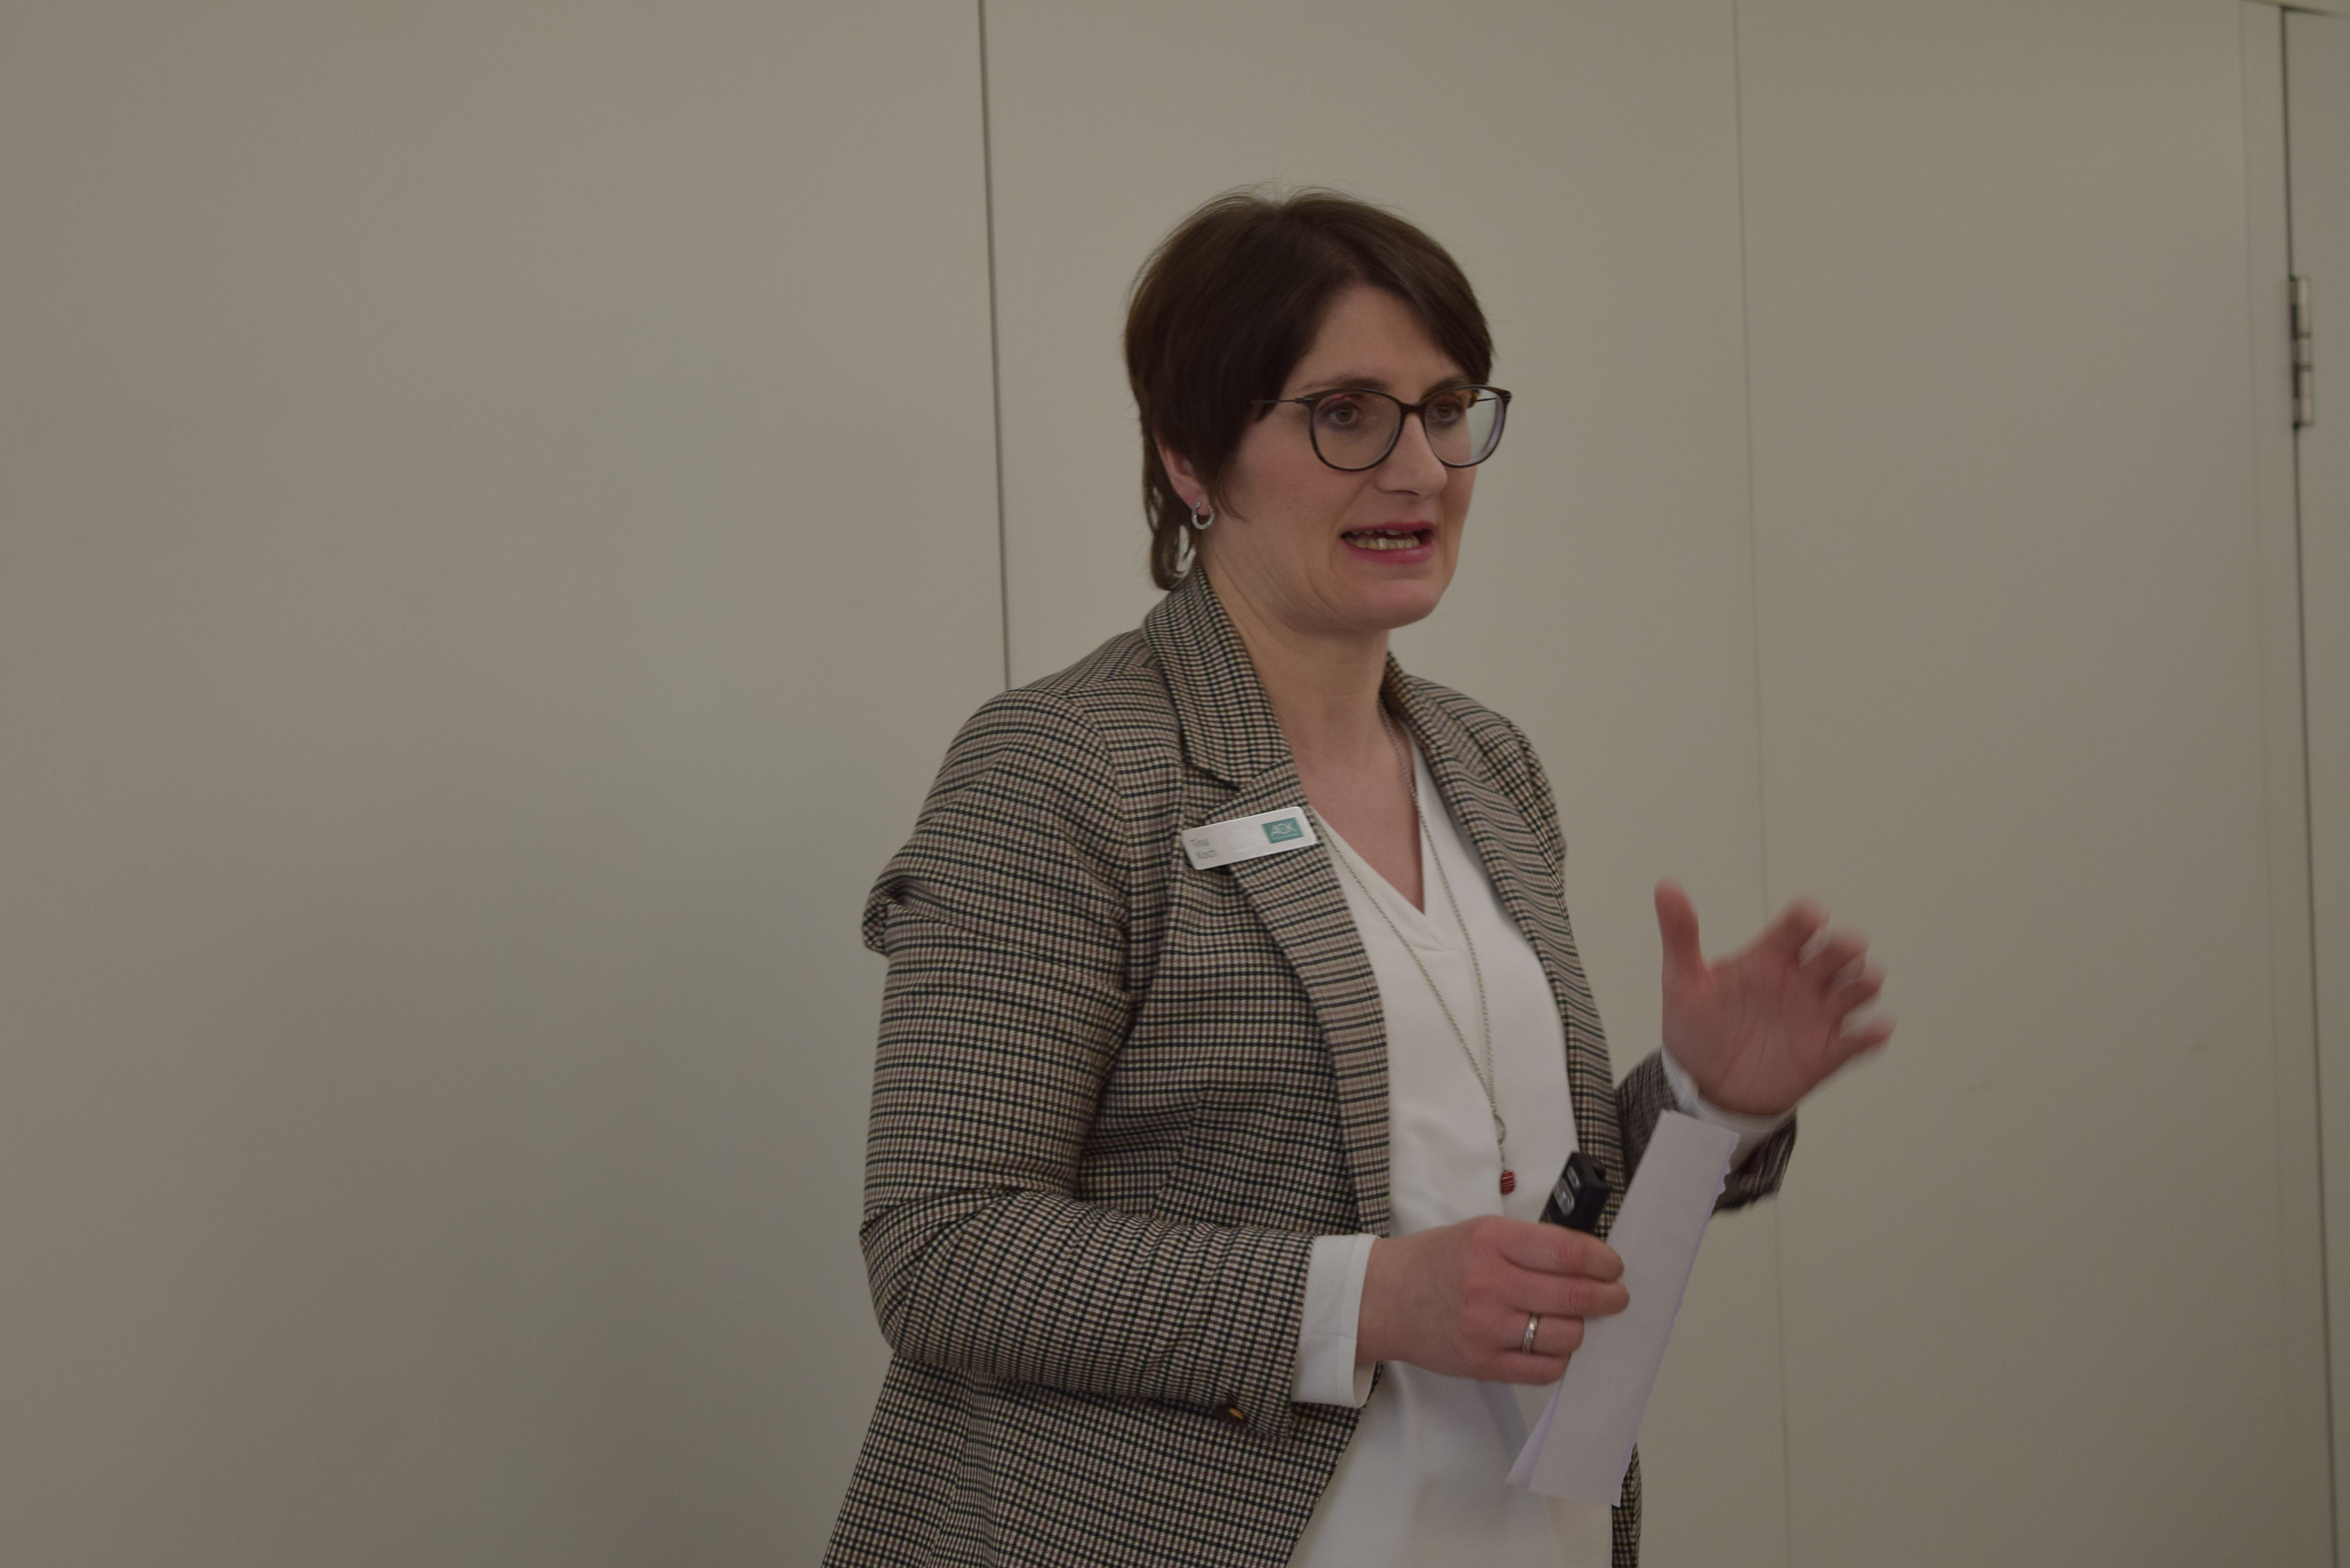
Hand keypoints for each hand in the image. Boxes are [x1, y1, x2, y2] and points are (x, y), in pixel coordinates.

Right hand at [1354, 1215, 1628, 1383]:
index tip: (1613, 1266)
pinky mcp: (1483, 1363)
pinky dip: (1558, 1358)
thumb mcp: (1480, 1232)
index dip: (1602, 1261)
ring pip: (1565, 1335)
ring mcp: (1487, 1327)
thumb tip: (1587, 1260)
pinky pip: (1543, 1369)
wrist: (1383, 1299)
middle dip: (1608, 1297)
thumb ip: (1530, 1244)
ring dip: (1581, 1327)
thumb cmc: (1435, 1262)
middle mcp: (1490, 1283)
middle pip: (1574, 1296)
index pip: (1567, 1252)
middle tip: (1616, 1296)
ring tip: (1575, 1319)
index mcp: (1492, 1241)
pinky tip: (1551, 1344)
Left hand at [1655, 879, 1891, 1117]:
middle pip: (1836, 953)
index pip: (1796, 927)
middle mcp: (1801, 980)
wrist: (1704, 1086)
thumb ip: (1679, 934)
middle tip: (1846, 948)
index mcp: (1770, 957)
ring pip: (1856, 989)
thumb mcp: (1682, 981)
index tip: (1813, 916)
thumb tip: (1665, 886)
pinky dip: (1871, 1035)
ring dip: (1865, 983)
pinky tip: (1875, 1029)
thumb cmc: (1697, 1026)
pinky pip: (1858, 1041)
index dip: (1808, 918)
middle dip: (1845, 948)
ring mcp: (1818, 1015)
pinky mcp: (1828, 1052)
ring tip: (1865, 981)